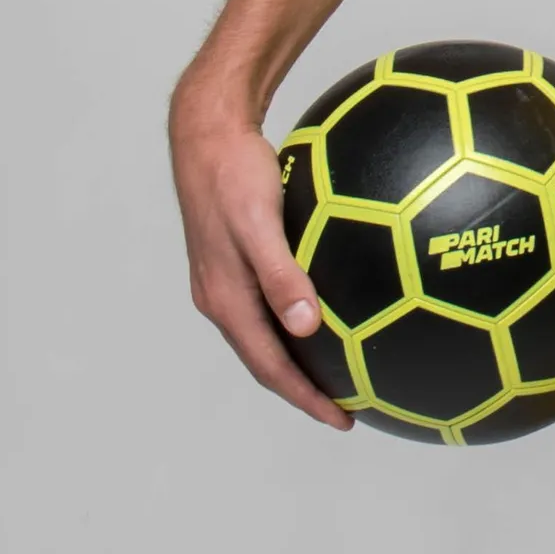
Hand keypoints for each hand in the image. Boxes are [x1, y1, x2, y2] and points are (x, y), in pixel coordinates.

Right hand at [170, 76, 353, 426]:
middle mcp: (221, 297)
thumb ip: (282, 274)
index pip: (269, 366)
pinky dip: (295, 324)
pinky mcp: (235, 260)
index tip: (343, 420)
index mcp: (225, 299)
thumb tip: (307, 326)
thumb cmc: (235, 172)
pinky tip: (327, 315)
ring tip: (339, 375)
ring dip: (299, 361)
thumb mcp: (260, 222)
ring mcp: (225, 280)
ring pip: (265, 336)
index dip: (305, 397)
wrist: (205, 133)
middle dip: (304, 390)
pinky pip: (269, 305)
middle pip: (266, 360)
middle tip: (348, 410)